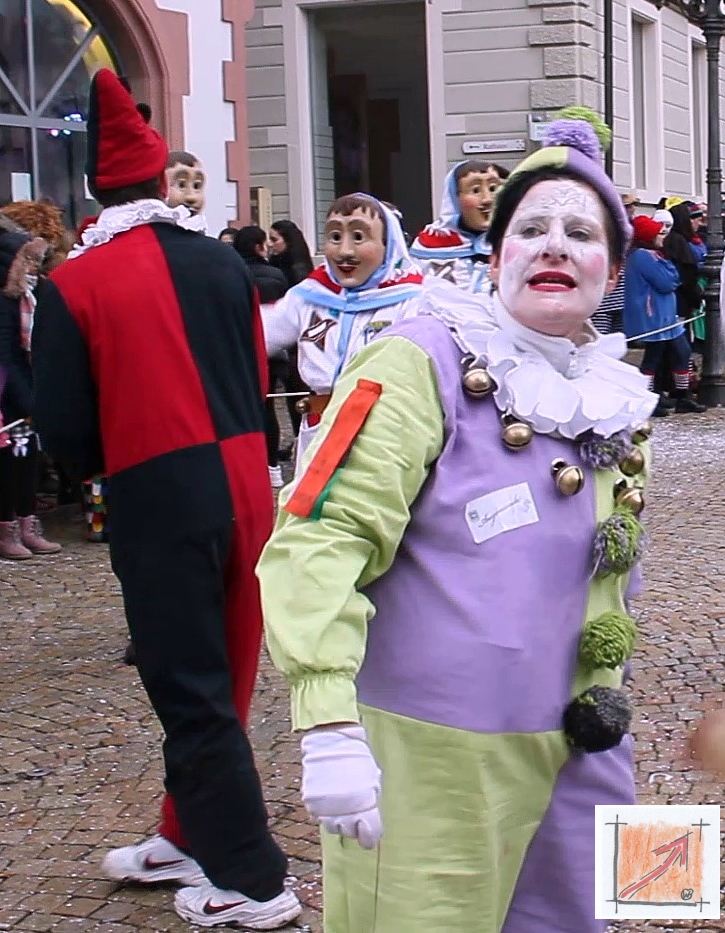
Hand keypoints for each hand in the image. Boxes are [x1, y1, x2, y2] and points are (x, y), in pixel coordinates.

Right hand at [301, 724, 381, 848]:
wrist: (330, 737)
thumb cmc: (355, 755)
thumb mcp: (371, 776)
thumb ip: (371, 800)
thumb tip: (370, 818)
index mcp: (364, 805)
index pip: (369, 836)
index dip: (370, 837)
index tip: (369, 835)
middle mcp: (343, 811)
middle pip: (348, 833)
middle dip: (353, 827)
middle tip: (355, 813)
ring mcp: (324, 807)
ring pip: (332, 827)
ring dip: (338, 820)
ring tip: (341, 805)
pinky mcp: (310, 800)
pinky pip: (318, 815)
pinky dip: (324, 811)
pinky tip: (329, 798)